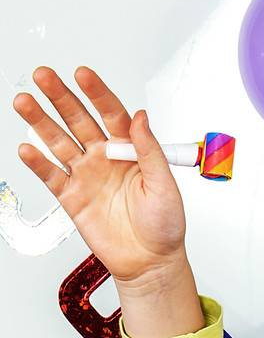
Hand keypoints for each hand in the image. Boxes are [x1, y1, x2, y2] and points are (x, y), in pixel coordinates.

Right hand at [13, 66, 188, 289]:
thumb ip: (151, 151)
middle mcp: (104, 158)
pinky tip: (27, 147)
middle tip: (43, 76)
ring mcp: (86, 175)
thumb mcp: (166, 187)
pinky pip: (51, 175)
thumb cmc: (165, 227)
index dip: (97, 94)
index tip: (83, 74)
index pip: (111, 114)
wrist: (151, 263)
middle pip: (78, 120)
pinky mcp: (72, 196)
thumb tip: (141, 117)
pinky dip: (38, 162)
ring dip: (41, 121)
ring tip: (25, 102)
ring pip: (58, 141)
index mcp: (130, 151)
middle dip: (60, 97)